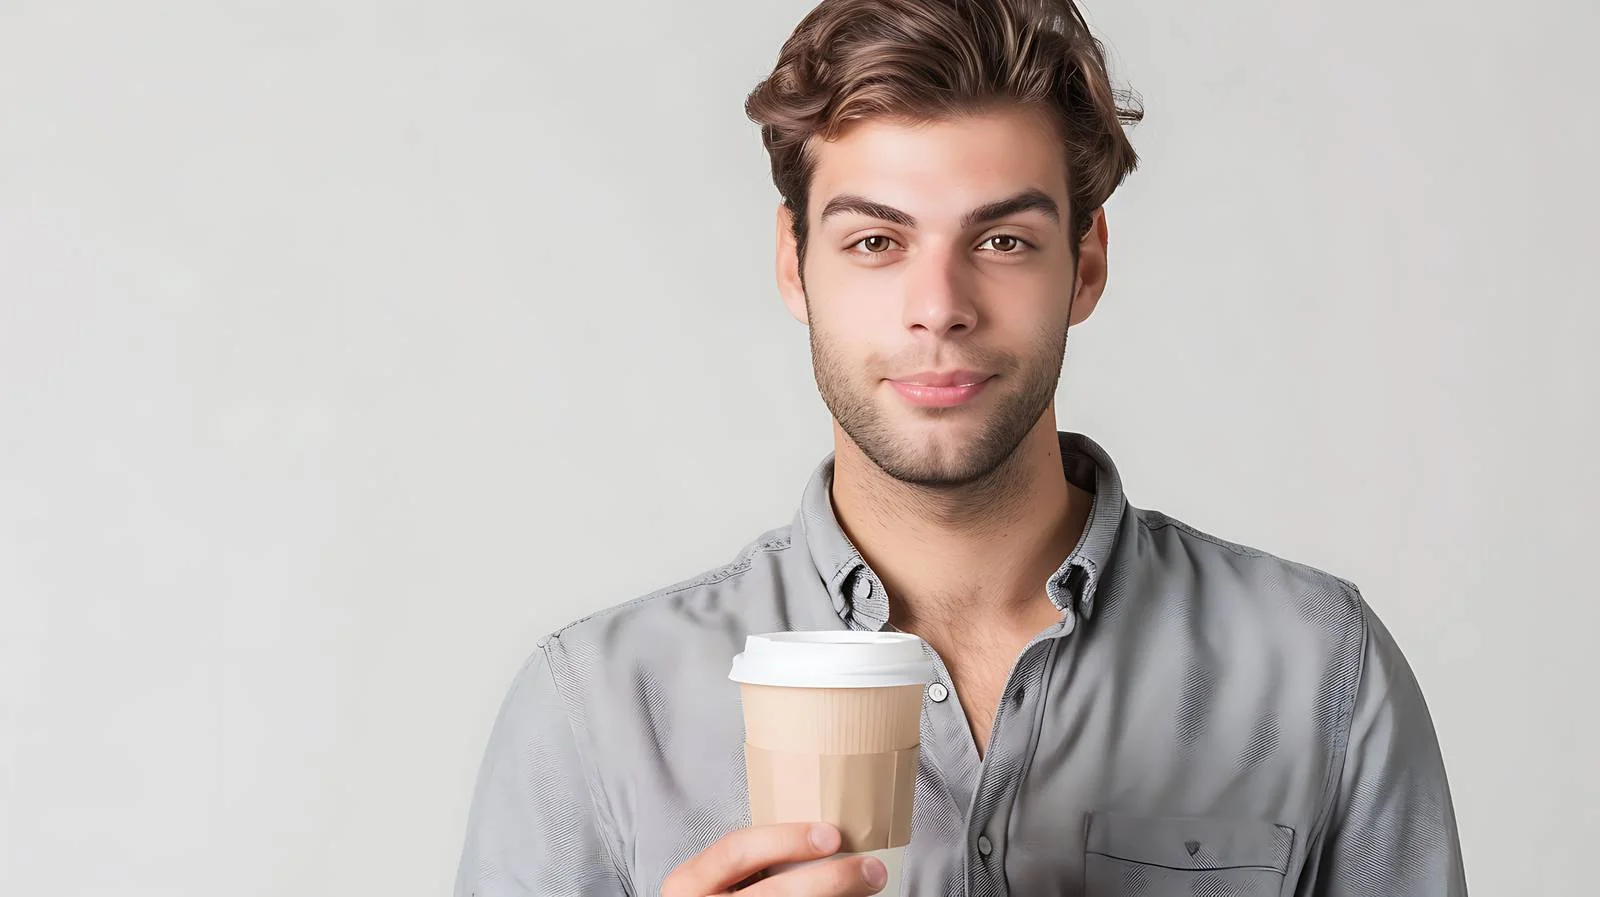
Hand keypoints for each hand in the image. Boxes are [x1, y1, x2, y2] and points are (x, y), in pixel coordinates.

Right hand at [661, 822, 888, 896]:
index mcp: (689, 882)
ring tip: (868, 889)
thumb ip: (750, 862)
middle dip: (829, 880)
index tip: (832, 836)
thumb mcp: (714, 878)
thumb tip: (823, 839)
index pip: (737, 850)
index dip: (786, 840)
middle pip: (774, 894)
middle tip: (869, 869)